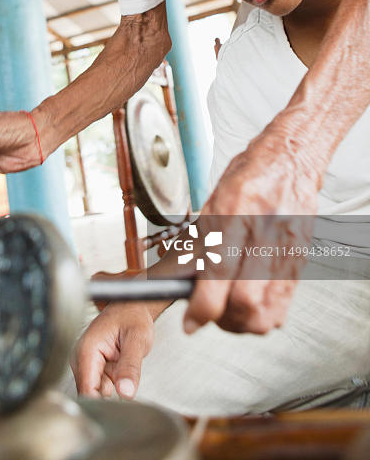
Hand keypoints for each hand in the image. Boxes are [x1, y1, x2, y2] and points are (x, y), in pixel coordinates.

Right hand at [72, 303, 155, 399]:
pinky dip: (112, 384)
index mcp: (86, 350)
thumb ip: (131, 367)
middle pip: (89, 394)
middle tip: (126, 379)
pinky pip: (98, 386)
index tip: (120, 402)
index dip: (102, 403)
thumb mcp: (137, 339)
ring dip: (111, 389)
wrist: (130, 307)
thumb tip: (126, 393)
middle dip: (108, 396)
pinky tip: (119, 370)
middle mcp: (79, 357)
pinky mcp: (90, 367)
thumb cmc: (132, 316)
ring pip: (94, 392)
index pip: (86, 390)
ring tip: (123, 369)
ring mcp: (84, 363)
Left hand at [184, 121, 320, 334]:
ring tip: (228, 311)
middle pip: (245, 302)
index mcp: (237, 210)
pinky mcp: (300, 261)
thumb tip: (181, 278)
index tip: (191, 321)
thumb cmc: (251, 173)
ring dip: (242, 322)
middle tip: (208, 313)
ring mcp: (287, 249)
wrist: (291, 159)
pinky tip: (250, 303)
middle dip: (222, 319)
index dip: (202, 307)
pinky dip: (262, 315)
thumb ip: (200, 241)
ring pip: (266, 312)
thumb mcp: (215, 199)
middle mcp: (265, 231)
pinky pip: (282, 306)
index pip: (219, 272)